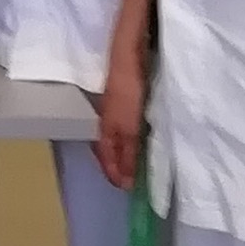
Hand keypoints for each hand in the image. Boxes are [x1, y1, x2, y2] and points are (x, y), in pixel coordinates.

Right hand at [93, 38, 145, 192]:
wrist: (128, 56)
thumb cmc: (128, 92)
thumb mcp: (129, 128)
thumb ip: (128, 154)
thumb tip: (125, 183)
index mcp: (105, 129)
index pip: (106, 158)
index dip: (113, 174)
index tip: (125, 189)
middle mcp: (107, 120)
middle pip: (107, 148)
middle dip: (115, 165)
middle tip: (127, 179)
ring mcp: (115, 108)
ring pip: (115, 137)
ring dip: (122, 152)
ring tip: (133, 161)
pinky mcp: (125, 98)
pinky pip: (124, 125)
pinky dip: (129, 137)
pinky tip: (139, 135)